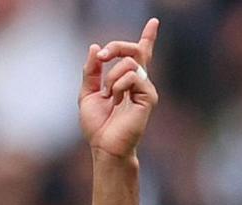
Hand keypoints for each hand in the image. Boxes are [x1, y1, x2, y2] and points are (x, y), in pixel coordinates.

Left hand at [80, 19, 159, 160]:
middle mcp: (139, 82)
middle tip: (102, 56)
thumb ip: (91, 71)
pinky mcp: (149, 97)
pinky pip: (132, 77)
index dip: (148, 38)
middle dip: (116, 47)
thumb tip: (95, 47)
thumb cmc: (98, 125)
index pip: (139, 55)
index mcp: (126, 81)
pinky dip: (118, 85)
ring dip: (111, 76)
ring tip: (109, 96)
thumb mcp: (87, 93)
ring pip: (129, 63)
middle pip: (135, 50)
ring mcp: (145, 89)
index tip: (154, 22)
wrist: (104, 146)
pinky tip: (116, 100)